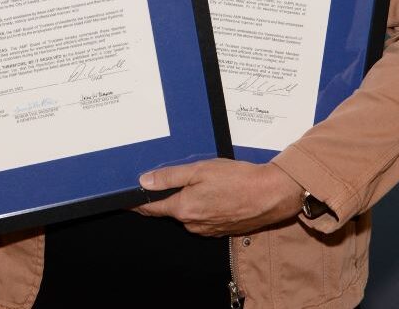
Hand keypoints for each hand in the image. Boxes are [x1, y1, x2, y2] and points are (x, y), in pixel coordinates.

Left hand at [132, 159, 303, 235]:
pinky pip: (203, 218)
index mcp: (183, 209)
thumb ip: (170, 177)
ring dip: (187, 201)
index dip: (137, 202)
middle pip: (169, 210)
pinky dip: (202, 206)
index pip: (150, 208)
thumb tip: (144, 181)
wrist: (271, 194)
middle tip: (169, 177)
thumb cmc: (238, 179)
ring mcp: (207, 229)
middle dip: (166, 196)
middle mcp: (192, 224)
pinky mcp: (220, 229)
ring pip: (187, 214)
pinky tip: (214, 193)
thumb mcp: (200, 169)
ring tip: (200, 181)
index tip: (127, 198)